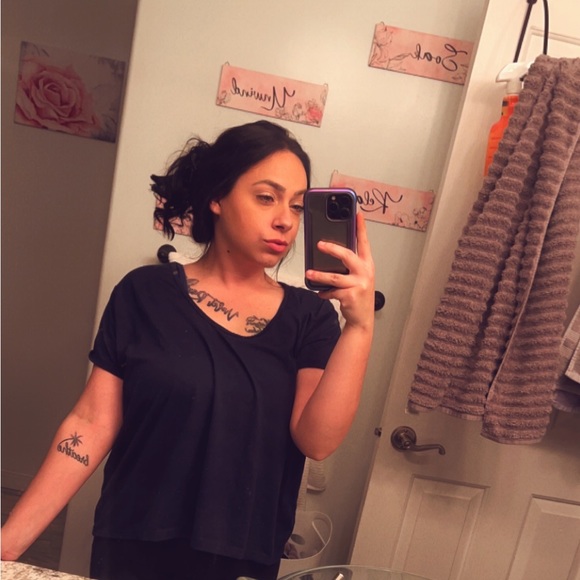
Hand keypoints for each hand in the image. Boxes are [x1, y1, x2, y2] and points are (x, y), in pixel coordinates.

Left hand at [305, 212, 374, 329]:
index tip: (357, 213)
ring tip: (309, 273)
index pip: (364, 242)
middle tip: (319, 244)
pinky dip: (324, 292)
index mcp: (367, 264)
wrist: (362, 318)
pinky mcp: (350, 296)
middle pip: (347, 256)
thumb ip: (349, 264)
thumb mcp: (358, 276)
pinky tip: (320, 292)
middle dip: (332, 249)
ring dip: (320, 275)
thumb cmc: (358, 294)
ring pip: (334, 276)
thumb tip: (330, 250)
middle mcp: (365, 272)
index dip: (361, 228)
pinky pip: (331, 291)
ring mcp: (359, 284)